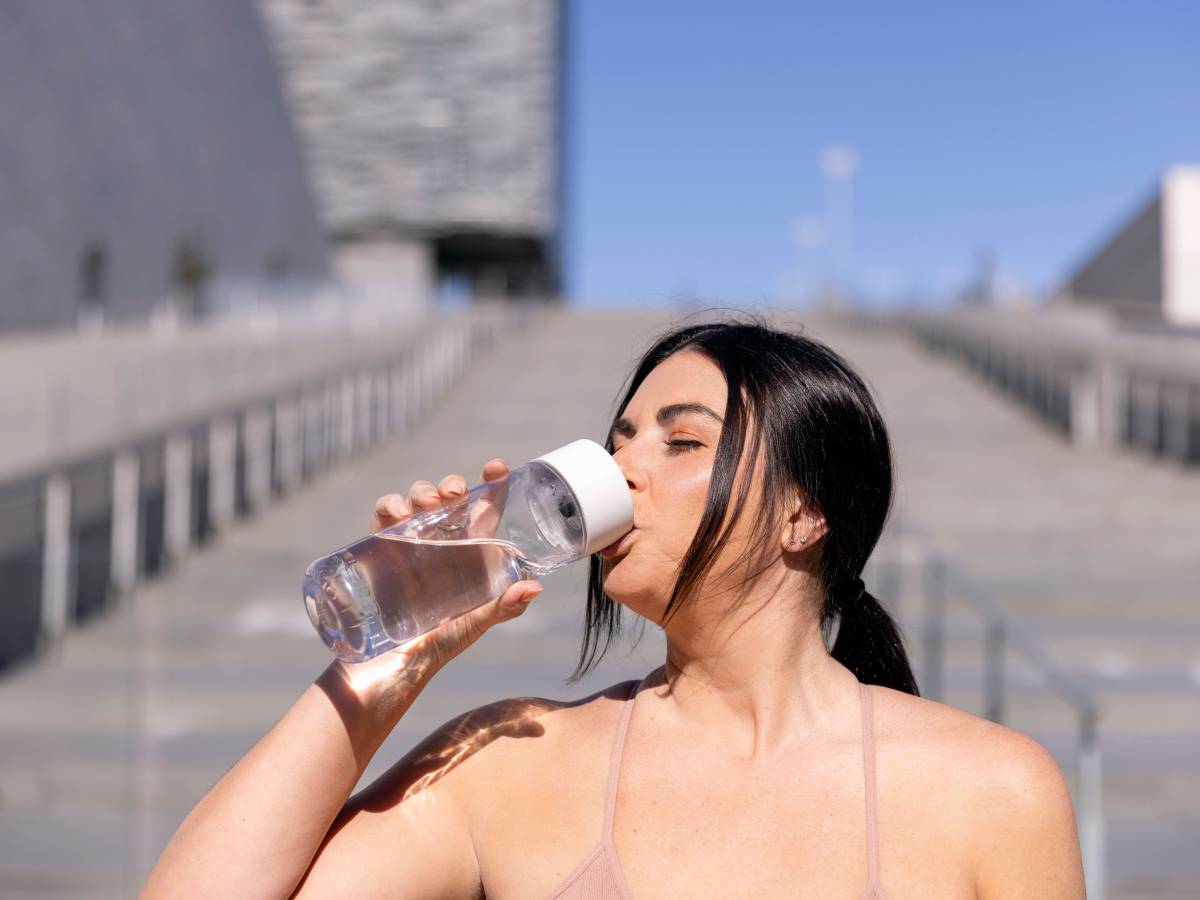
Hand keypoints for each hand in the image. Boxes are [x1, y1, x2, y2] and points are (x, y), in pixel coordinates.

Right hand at [340, 458, 543, 696]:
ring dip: (422, 491)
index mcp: (471, 553)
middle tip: (454, 493)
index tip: (498, 467)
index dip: (492, 484)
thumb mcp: (474, 625)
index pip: (484, 509)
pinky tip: (396, 515)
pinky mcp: (381, 547)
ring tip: (427, 505)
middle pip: (450, 498)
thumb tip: (535, 587)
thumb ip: (502, 608)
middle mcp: (443, 542)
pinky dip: (389, 506)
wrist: (388, 666)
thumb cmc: (437, 646)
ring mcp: (411, 542)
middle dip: (452, 485)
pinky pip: (384, 516)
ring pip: (418, 500)